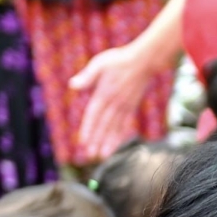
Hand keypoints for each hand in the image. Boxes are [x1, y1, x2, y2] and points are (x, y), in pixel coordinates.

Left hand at [69, 42, 152, 162]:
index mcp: (105, 93)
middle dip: (97, 140)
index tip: (84, 142)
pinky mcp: (131, 106)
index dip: (89, 129)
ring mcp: (125, 106)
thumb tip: (73, 86)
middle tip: (91, 155)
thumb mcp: (100, 64)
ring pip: (115, 128)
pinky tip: (115, 143)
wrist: (144, 61)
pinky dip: (119, 135)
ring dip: (109, 142)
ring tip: (103, 155)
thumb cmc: (119, 60)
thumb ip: (87, 77)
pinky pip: (124, 124)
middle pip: (104, 125)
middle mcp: (115, 103)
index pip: (94, 115)